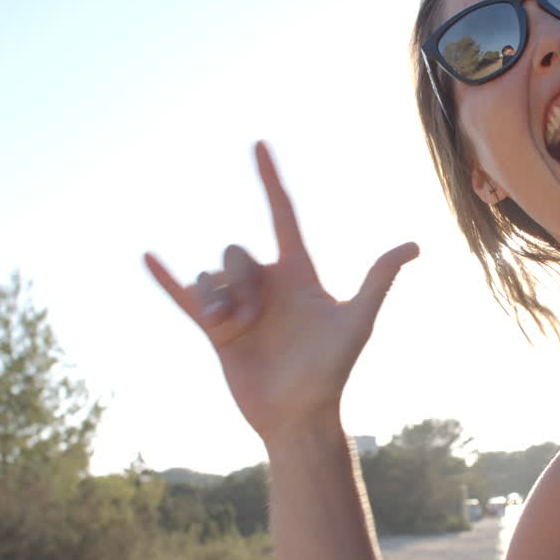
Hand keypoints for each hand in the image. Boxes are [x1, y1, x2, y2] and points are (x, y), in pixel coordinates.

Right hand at [143, 142, 418, 442]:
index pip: (282, 214)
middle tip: (252, 319)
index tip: (258, 144)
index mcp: (298, 273)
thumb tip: (413, 246)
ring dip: (217, 300)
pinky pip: (185, 297)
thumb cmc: (332, 369)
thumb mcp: (356, 321)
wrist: (299, 414)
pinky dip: (167, 278)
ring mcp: (239, 306)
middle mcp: (266, 284)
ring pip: (210, 276)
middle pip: (236, 251)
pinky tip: (147, 256)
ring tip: (234, 330)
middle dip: (237, 278)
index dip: (270, 180)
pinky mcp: (215, 330)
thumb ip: (377, 280)